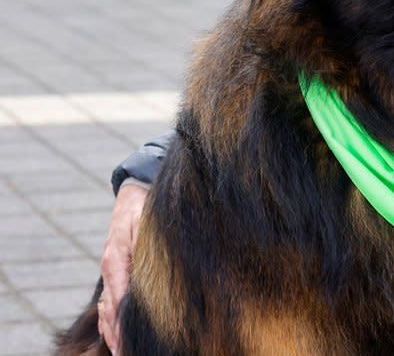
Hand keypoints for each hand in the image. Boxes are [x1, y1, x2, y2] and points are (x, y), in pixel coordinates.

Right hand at [97, 183, 147, 353]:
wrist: (136, 190)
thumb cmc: (147, 204)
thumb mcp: (147, 221)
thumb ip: (146, 246)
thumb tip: (149, 269)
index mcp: (116, 255)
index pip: (118, 295)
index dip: (123, 320)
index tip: (129, 339)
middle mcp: (110, 265)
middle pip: (111, 307)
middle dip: (118, 333)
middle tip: (127, 352)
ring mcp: (111, 268)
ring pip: (107, 307)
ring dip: (113, 331)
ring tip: (122, 350)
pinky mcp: (116, 268)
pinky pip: (110, 299)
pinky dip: (110, 319)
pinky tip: (115, 334)